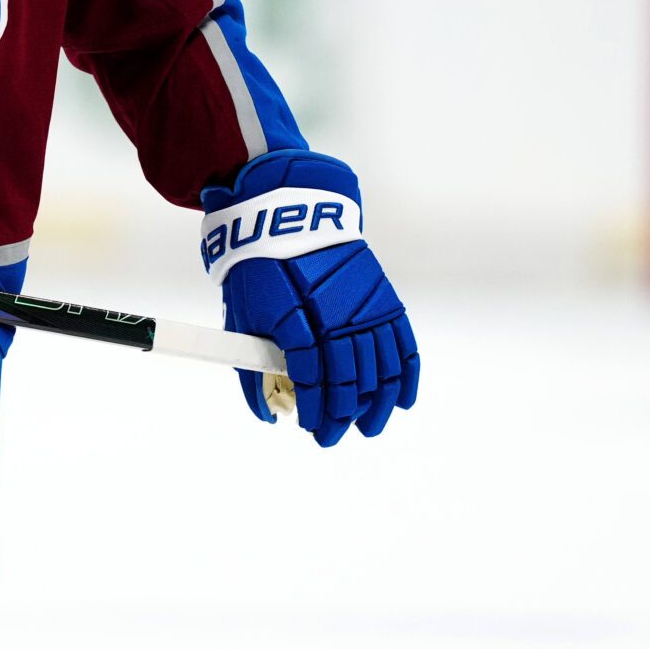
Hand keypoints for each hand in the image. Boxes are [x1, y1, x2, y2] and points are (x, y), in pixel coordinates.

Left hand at [201, 151, 419, 446]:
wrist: (290, 211)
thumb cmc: (260, 266)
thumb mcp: (244, 314)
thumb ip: (252, 367)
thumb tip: (265, 416)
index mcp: (296, 316)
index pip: (312, 377)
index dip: (314, 409)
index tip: (309, 427)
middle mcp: (335, 312)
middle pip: (348, 379)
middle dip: (341, 416)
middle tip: (331, 437)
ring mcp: (364, 305)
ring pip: (380, 368)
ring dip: (376, 404)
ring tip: (368, 427)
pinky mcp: (382, 297)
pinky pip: (402, 343)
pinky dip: (405, 375)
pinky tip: (402, 401)